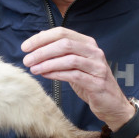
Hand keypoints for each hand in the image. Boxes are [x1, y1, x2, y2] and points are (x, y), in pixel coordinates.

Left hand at [22, 28, 138, 137]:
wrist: (112, 104)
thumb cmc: (91, 83)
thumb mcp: (75, 65)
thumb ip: (61, 54)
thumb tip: (38, 43)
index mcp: (88, 44)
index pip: (62, 32)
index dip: (41, 38)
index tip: (25, 47)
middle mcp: (94, 52)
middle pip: (65, 44)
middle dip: (42, 51)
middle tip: (27, 60)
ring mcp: (97, 67)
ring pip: (69, 59)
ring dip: (47, 63)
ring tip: (33, 69)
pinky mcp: (97, 83)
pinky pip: (73, 75)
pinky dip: (56, 74)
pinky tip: (45, 75)